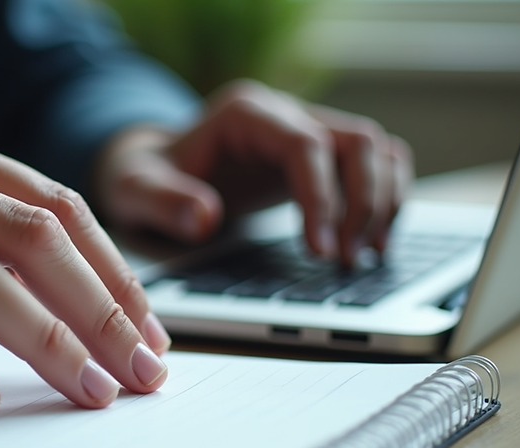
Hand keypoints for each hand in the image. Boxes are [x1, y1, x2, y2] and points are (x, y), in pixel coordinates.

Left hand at [94, 80, 413, 264]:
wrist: (151, 170)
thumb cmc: (144, 179)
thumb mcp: (135, 190)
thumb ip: (163, 202)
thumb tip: (203, 219)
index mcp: (245, 114)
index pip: (305, 144)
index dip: (322, 197)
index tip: (321, 250)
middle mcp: (284, 114)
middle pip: (356, 141)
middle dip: (363, 203)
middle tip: (348, 260)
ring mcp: (307, 132)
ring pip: (376, 150)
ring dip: (383, 203)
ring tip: (365, 257)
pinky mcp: (319, 159)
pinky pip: (375, 166)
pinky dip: (384, 201)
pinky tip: (371, 244)